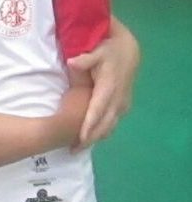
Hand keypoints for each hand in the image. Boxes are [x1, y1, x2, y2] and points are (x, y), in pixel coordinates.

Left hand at [68, 22, 139, 145]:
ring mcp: (122, 105)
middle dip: (90, 139)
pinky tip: (90, 140)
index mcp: (110, 87)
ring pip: (109, 127)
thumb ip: (85, 59)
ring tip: (78, 149)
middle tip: (73, 151)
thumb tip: (72, 62)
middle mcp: (117, 100)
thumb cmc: (110, 50)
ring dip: (96, 139)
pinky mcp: (123, 107)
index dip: (90, 125)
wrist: (129, 51)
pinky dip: (102, 133)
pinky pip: (112, 124)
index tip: (81, 138)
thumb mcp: (98, 50)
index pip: (98, 110)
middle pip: (104, 124)